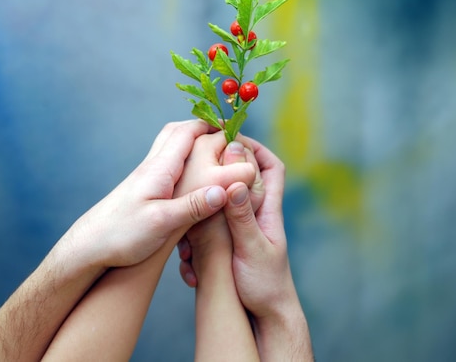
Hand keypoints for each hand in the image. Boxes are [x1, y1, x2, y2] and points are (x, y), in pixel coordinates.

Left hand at [60, 120, 255, 269]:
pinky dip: (185, 161)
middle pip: (176, 132)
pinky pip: (168, 165)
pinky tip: (193, 177)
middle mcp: (151, 167)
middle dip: (202, 127)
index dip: (211, 125)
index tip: (233, 127)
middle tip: (225, 133)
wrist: (88, 247)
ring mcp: (146, 178)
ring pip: (170, 147)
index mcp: (159, 169)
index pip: (186, 133)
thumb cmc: (120, 235)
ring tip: (213, 151)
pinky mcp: (143, 191)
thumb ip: (193, 206)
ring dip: (192, 142)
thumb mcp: (161, 223)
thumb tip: (224, 190)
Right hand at [177, 137, 264, 286]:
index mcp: (268, 210)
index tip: (231, 139)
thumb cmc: (265, 284)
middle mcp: (254, 215)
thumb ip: (242, 217)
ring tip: (184, 199)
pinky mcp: (225, 244)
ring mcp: (239, 229)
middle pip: (241, 178)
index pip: (270, 168)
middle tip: (198, 158)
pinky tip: (185, 246)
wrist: (264, 317)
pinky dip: (196, 230)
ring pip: (220, 202)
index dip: (256, 149)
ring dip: (203, 200)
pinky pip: (209, 227)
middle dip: (222, 166)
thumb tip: (236, 181)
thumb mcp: (252, 249)